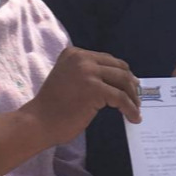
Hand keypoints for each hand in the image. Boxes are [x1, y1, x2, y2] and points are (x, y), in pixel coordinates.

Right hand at [22, 47, 140, 145]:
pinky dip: (130, 108)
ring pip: (122, 81)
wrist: (38, 122)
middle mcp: (81, 58)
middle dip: (130, 83)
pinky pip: (121, 98)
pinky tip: (133, 117)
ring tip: (136, 108)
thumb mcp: (68, 78)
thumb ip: (86, 73)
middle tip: (137, 97)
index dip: (122, 72)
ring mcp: (87, 72)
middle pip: (118, 67)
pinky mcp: (94, 89)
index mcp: (74, 53)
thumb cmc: (52, 107)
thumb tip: (116, 80)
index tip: (130, 84)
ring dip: (133, 96)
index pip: (107, 59)